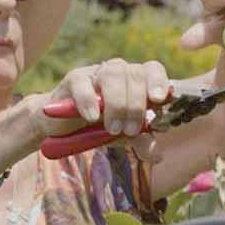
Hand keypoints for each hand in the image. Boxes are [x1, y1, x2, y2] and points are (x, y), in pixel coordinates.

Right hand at [46, 59, 172, 136]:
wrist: (66, 128)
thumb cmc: (101, 126)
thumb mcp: (124, 135)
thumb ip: (141, 141)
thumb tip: (157, 155)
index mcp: (137, 81)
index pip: (153, 69)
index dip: (159, 81)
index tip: (159, 100)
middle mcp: (120, 71)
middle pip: (135, 74)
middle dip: (136, 105)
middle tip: (129, 130)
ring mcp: (97, 73)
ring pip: (113, 74)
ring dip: (117, 103)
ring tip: (113, 128)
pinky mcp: (74, 79)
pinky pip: (83, 83)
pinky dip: (89, 101)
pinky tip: (91, 117)